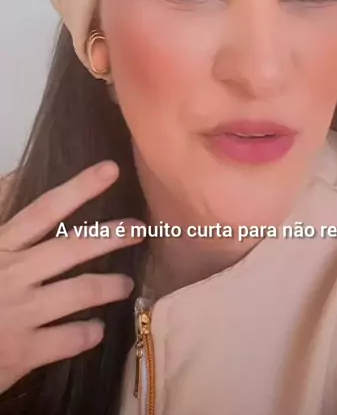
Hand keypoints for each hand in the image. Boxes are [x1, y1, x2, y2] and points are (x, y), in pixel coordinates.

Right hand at [0, 161, 143, 392]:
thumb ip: (0, 208)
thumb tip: (17, 175)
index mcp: (2, 246)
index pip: (46, 210)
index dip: (80, 188)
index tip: (111, 169)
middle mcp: (13, 275)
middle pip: (72, 248)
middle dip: (111, 236)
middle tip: (139, 229)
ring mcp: (20, 313)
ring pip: (80, 292)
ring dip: (110, 286)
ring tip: (125, 285)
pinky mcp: (23, 351)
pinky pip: (69, 338)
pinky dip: (88, 333)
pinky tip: (97, 330)